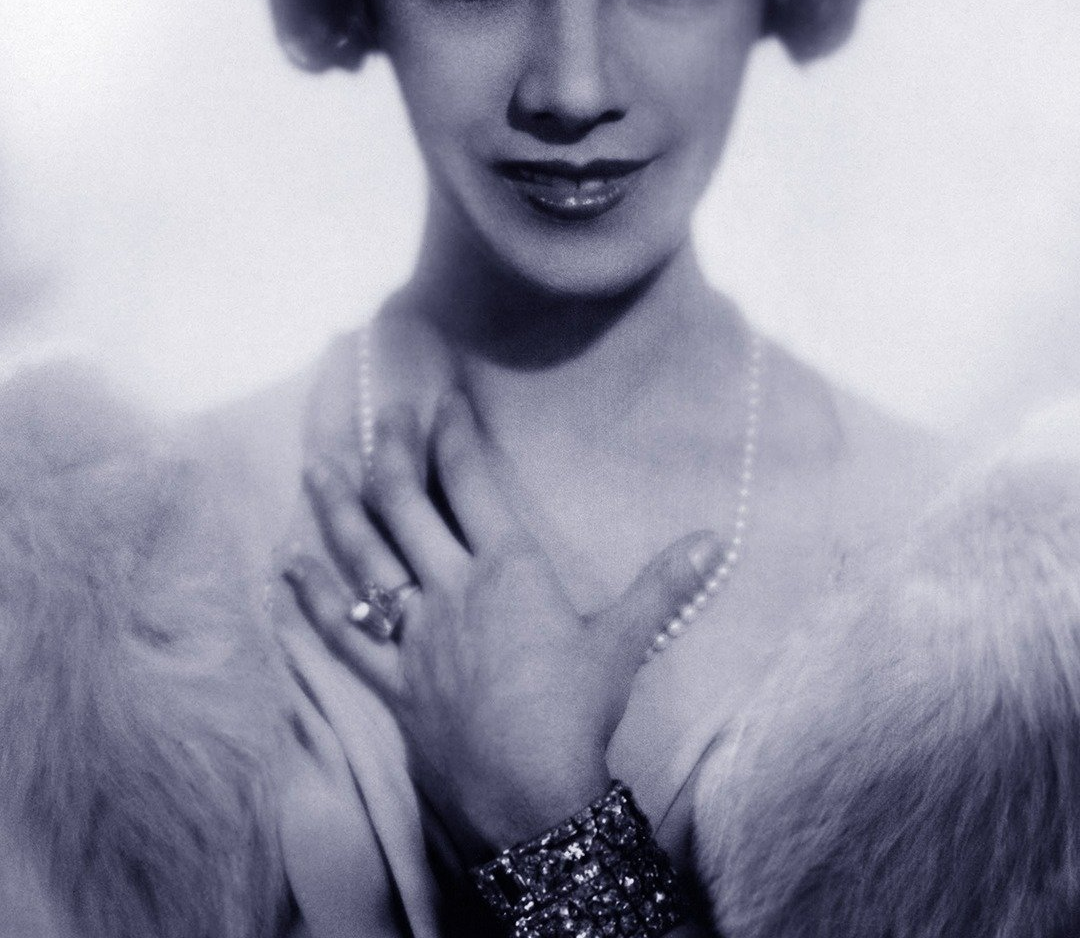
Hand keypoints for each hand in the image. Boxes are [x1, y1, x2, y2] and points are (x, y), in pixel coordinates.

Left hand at [285, 392, 723, 858]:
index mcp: (508, 567)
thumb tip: (715, 540)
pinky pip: (343, 634)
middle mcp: (452, 587)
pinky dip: (314, 598)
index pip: (472, 480)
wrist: (532, 796)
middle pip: (408, 504)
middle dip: (393, 451)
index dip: (454, 433)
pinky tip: (289, 566)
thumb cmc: (578, 713)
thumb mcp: (624, 641)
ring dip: (338, 507)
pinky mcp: (392, 680)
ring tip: (316, 464)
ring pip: (364, 556)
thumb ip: (663, 584)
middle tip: (383, 413)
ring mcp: (415, 634)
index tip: (441, 397)